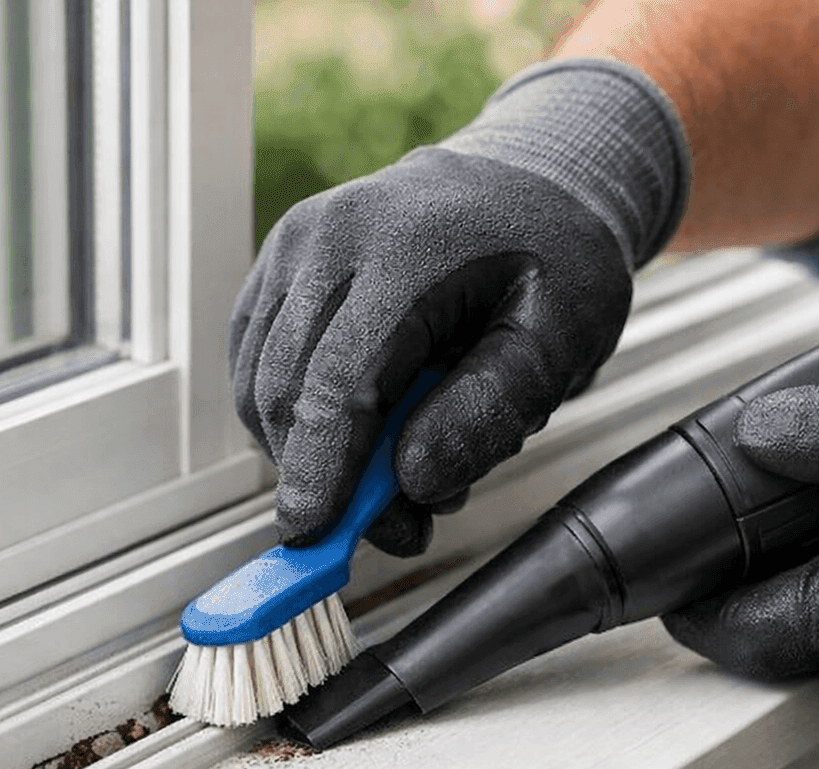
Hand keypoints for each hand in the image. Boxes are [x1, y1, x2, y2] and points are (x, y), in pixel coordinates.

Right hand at [231, 59, 686, 554]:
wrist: (533, 179)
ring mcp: (294, 246)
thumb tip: (417, 479)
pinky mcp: (279, 266)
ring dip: (311, 452)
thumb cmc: (555, 257)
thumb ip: (493, 408)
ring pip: (259, 384)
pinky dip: (296, 415)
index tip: (313, 539)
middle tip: (406, 524)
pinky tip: (361, 427)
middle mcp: (328, 236)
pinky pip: (256, 363)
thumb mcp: (561, 336)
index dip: (322, 470)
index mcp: (403, 246)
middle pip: (287, 390)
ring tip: (402, 466)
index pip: (339, 380)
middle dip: (327, 479)